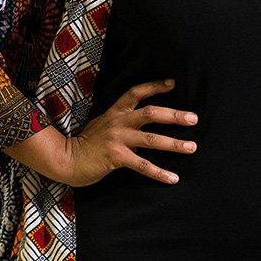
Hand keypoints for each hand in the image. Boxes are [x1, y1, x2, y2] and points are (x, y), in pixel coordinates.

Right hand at [58, 78, 198, 187]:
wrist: (66, 159)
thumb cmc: (87, 143)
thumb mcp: (103, 124)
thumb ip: (122, 121)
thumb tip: (144, 121)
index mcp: (115, 112)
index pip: (136, 92)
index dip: (154, 86)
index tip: (172, 83)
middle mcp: (118, 122)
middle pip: (150, 113)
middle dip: (173, 115)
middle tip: (193, 118)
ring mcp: (117, 139)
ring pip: (151, 139)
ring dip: (174, 143)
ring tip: (192, 147)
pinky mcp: (116, 157)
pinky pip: (142, 165)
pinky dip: (159, 172)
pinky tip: (173, 178)